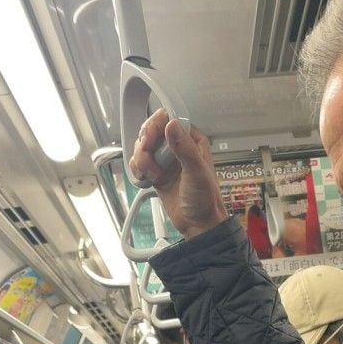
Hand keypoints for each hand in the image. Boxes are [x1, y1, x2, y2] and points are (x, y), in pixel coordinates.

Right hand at [128, 109, 228, 238]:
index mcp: (192, 140)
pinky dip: (137, 170)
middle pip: (150, 131)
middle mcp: (177, 146)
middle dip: (144, 146)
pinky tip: (147, 180)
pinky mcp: (156, 172)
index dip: (154, 126)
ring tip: (154, 176)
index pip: (168, 118)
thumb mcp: (197, 173)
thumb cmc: (205, 200)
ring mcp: (165, 159)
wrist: (199, 225)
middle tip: (148, 161)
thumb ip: (185, 149)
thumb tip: (172, 125)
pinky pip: (138, 163)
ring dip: (141, 161)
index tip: (148, 141)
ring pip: (141, 147)